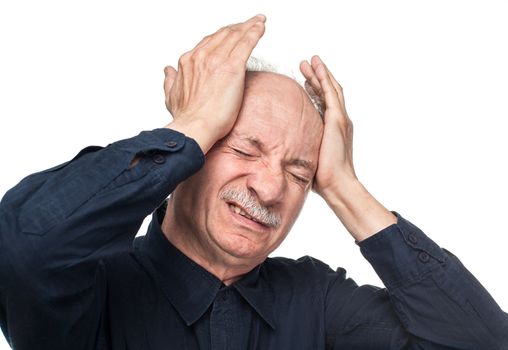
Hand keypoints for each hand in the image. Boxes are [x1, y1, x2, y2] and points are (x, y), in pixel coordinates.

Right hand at [163, 15, 265, 152]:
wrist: (195, 127)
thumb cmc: (187, 117)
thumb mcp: (171, 95)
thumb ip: (170, 80)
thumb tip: (167, 71)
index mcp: (189, 61)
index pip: (209, 42)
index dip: (222, 36)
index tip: (230, 34)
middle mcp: (202, 56)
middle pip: (223, 34)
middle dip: (237, 27)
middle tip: (248, 23)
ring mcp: (217, 60)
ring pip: (235, 35)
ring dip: (249, 25)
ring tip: (258, 22)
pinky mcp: (233, 67)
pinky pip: (246, 43)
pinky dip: (255, 31)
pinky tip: (261, 26)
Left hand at [300, 56, 395, 240]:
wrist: (337, 183)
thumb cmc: (323, 176)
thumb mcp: (310, 155)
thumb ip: (302, 146)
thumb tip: (284, 148)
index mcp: (334, 128)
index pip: (325, 102)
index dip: (316, 89)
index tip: (305, 79)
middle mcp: (339, 120)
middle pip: (328, 91)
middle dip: (317, 76)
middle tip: (305, 63)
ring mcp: (340, 119)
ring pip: (330, 88)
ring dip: (320, 73)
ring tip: (310, 60)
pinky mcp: (337, 120)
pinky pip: (330, 93)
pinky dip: (323, 79)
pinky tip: (316, 69)